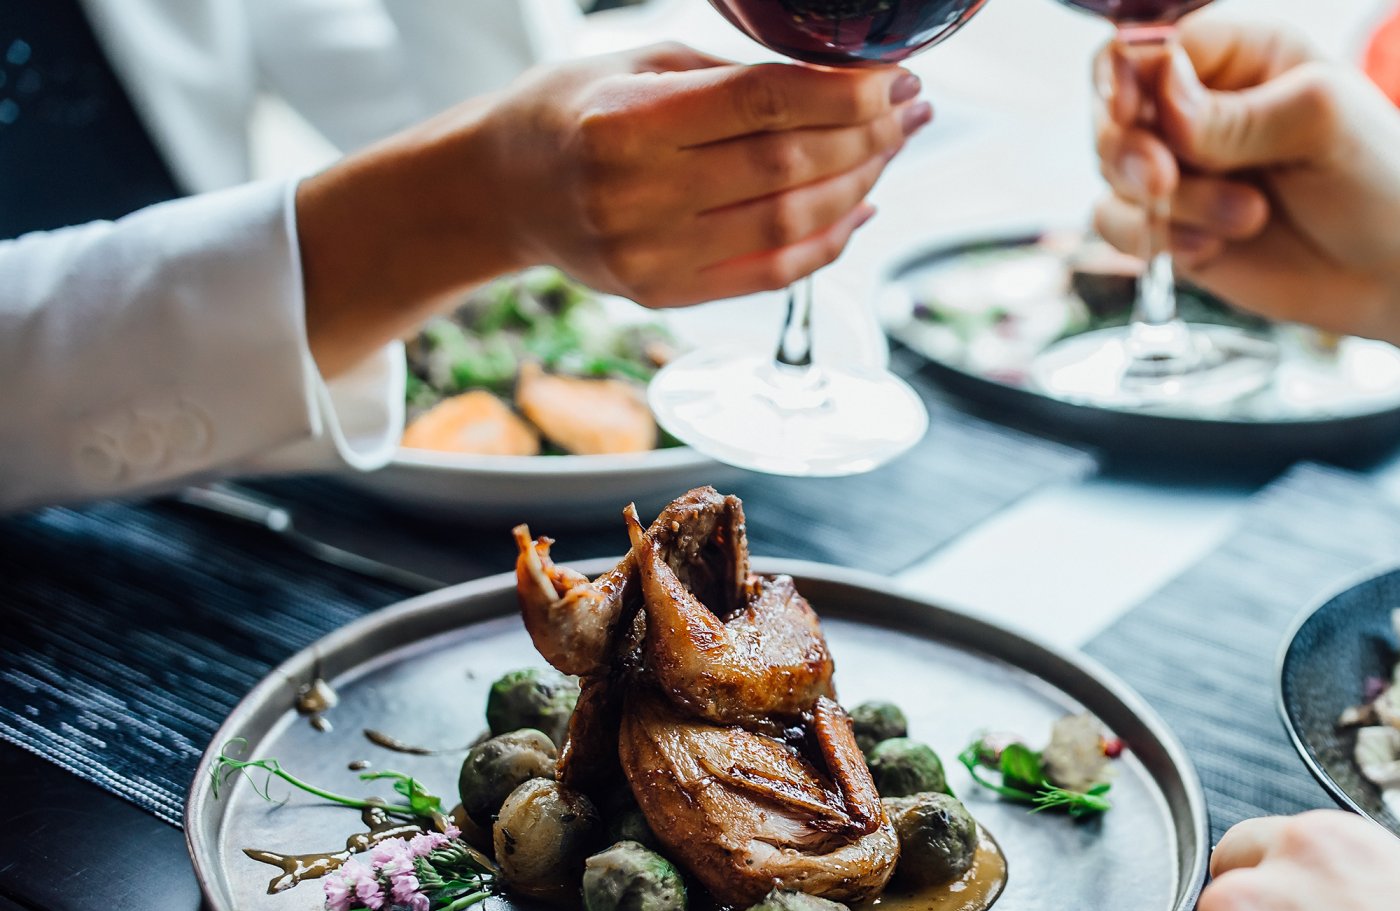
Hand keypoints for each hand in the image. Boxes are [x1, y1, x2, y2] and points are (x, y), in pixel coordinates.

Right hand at [470, 43, 927, 305]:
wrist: (502, 192)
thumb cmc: (569, 111)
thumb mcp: (633, 64)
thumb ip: (725, 78)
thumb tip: (835, 82)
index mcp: (625, 124)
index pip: (762, 105)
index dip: (842, 92)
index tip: (892, 74)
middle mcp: (637, 198)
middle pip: (786, 169)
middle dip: (866, 136)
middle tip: (911, 107)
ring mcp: (652, 258)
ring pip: (788, 228)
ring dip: (859, 187)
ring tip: (892, 150)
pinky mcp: (665, 297)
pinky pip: (770, 277)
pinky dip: (827, 244)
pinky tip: (860, 208)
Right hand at [1093, 18, 1399, 343]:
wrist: (1385, 270)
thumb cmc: (1376, 178)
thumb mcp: (1319, 123)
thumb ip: (1236, 113)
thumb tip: (1161, 100)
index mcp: (1238, 57)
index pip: (1150, 47)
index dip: (1124, 77)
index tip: (1128, 110)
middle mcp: (1196, 110)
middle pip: (1111, 112)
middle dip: (1130, 151)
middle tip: (1164, 180)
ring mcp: (1178, 171)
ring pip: (1114, 176)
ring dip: (1170, 206)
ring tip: (1245, 218)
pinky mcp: (1166, 227)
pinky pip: (1118, 227)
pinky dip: (1156, 241)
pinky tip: (1211, 247)